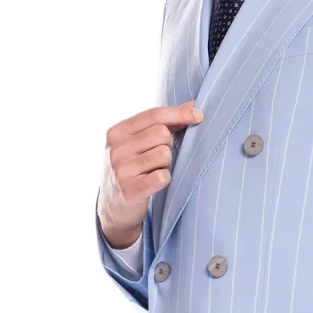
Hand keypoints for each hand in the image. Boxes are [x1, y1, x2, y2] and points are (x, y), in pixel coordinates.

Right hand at [97, 100, 203, 247]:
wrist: (113, 208)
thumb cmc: (131, 169)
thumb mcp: (137, 143)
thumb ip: (161, 123)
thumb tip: (192, 104)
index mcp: (116, 132)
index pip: (153, 114)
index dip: (179, 113)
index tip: (199, 115)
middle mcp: (116, 149)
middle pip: (162, 134)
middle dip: (168, 145)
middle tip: (158, 158)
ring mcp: (121, 170)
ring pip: (164, 154)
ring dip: (166, 164)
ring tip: (153, 171)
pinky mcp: (130, 190)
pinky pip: (162, 176)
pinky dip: (164, 179)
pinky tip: (153, 183)